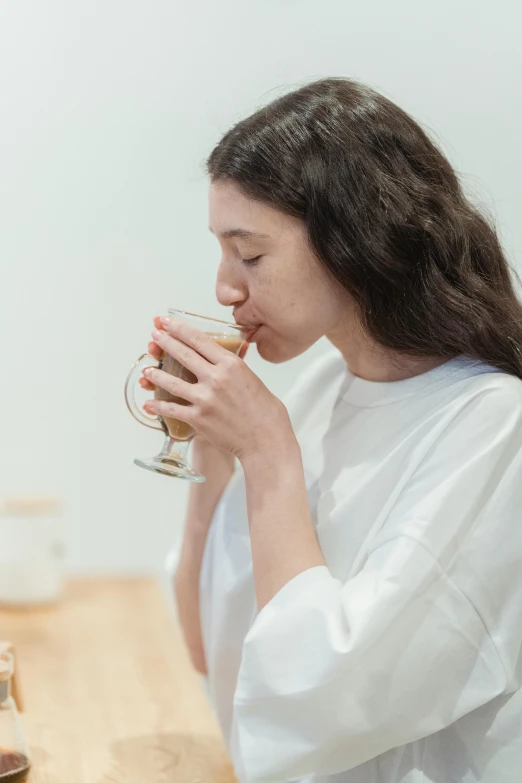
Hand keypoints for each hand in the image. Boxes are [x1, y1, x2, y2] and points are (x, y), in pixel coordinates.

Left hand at [141, 315, 293, 461]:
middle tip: (154, 335)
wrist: (266, 438)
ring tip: (146, 370)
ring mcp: (205, 399)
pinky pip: (172, 410)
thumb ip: (232, 367)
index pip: (200, 340)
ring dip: (156, 374)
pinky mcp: (198, 418)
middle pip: (183, 355)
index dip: (180, 329)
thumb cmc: (264, 410)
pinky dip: (158, 407)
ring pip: (172, 382)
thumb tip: (220, 358)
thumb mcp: (251, 377)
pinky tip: (149, 404)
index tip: (167, 321)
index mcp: (231, 364)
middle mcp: (216, 378)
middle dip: (165, 342)